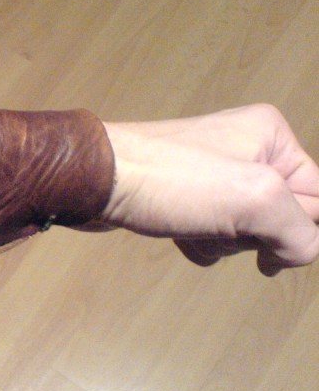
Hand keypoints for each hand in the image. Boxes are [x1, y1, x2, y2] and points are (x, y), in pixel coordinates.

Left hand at [100, 104, 318, 275]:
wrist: (94, 182)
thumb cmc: (171, 181)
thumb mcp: (255, 200)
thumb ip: (300, 230)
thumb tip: (299, 253)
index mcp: (271, 137)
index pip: (317, 197)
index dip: (297, 227)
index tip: (268, 237)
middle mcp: (244, 149)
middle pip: (281, 216)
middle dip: (253, 233)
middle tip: (221, 221)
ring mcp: (211, 173)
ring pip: (246, 229)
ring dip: (223, 241)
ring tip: (193, 226)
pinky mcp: (183, 196)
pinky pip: (212, 232)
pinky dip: (200, 242)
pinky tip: (178, 235)